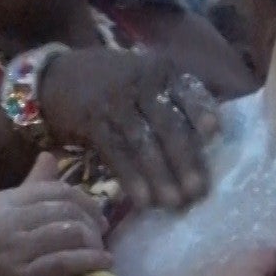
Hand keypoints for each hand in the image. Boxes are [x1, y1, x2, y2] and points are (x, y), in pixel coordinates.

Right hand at [0, 153, 110, 275]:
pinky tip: (102, 263)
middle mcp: (2, 222)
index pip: (53, 189)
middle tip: (101, 236)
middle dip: (91, 222)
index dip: (83, 200)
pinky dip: (89, 260)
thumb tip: (49, 156)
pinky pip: (64, 262)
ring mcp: (9, 251)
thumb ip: (28, 190)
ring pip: (68, 233)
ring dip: (92, 242)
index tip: (97, 216)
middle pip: (65, 210)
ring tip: (99, 252)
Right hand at [36, 49, 220, 210]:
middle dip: (184, 158)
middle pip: (167, 122)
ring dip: (159, 174)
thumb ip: (178, 101)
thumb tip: (215, 138)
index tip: (214, 134)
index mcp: (162, 72)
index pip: (187, 90)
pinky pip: (115, 151)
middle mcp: (140, 83)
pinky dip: (130, 177)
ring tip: (173, 202)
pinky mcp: (92, 120)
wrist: (59, 76)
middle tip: (197, 191)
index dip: (200, 111)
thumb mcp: (148, 79)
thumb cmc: (116, 84)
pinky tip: (142, 199)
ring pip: (142, 141)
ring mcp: (114, 101)